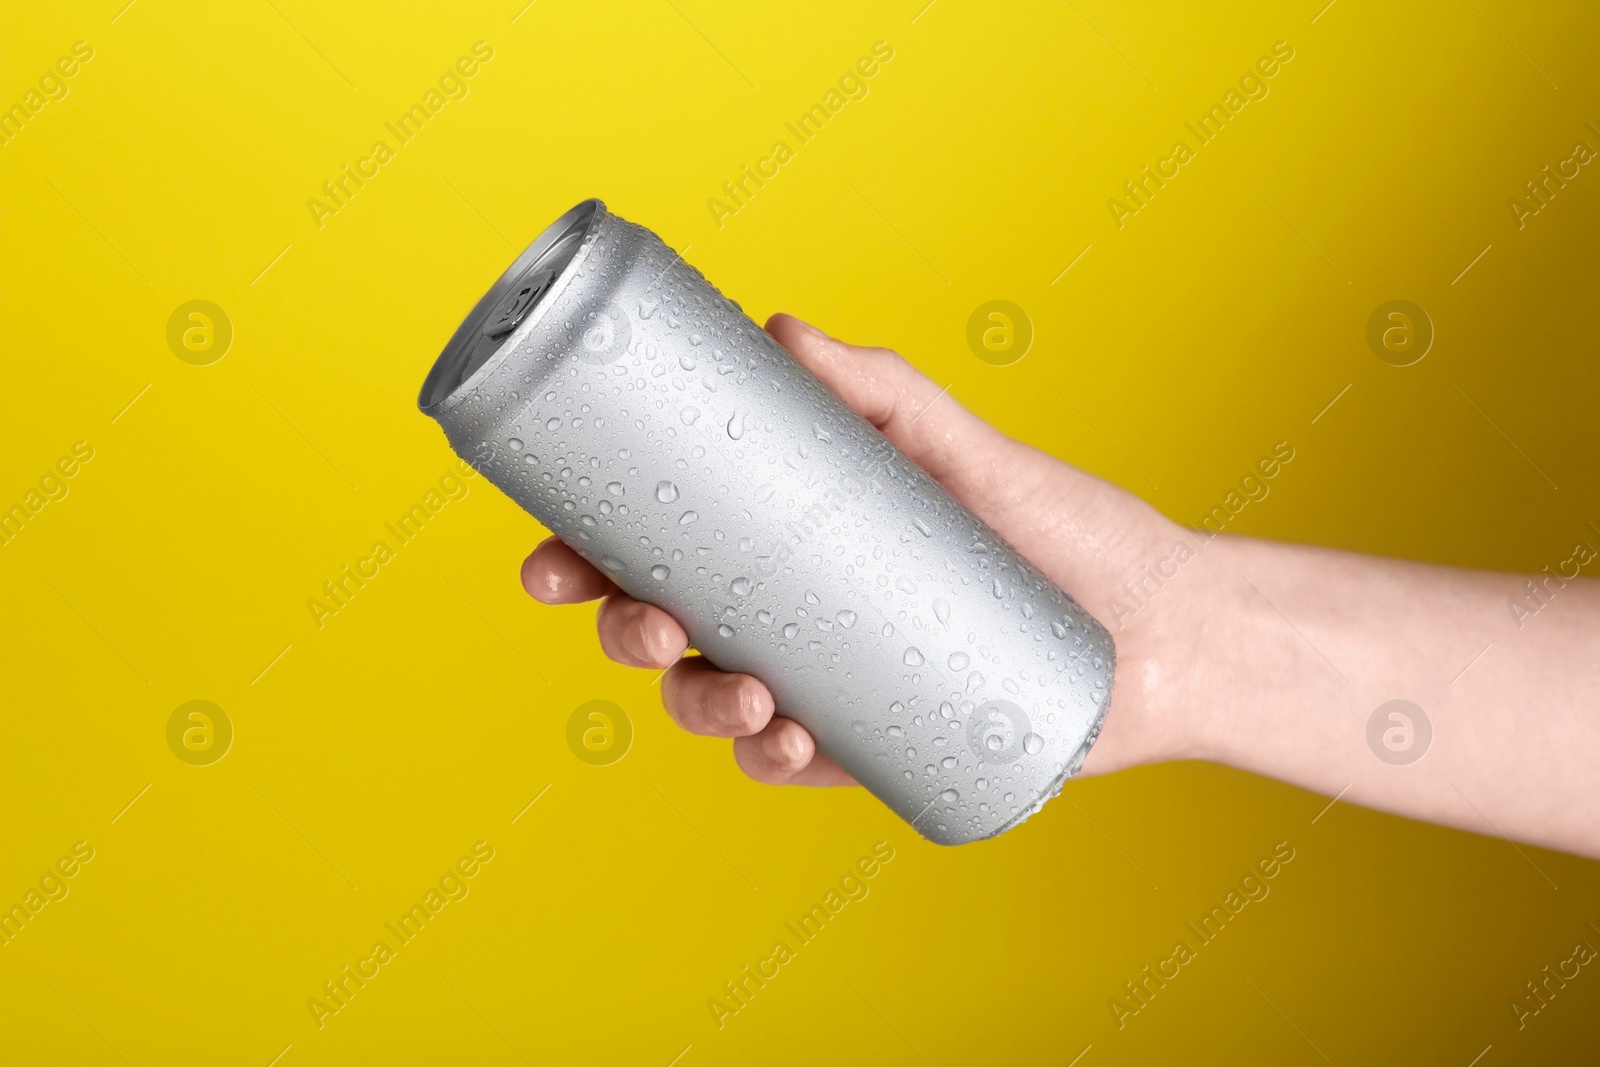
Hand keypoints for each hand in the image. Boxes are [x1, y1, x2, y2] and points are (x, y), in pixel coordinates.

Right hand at [520, 314, 1190, 786]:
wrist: (1163, 628)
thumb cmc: (1063, 532)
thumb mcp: (967, 452)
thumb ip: (881, 392)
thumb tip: (779, 330)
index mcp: (788, 542)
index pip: (665, 550)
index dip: (588, 561)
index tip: (551, 559)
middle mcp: (794, 613)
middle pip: (667, 631)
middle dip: (629, 636)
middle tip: (654, 626)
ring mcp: (829, 682)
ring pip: (717, 704)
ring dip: (700, 707)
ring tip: (753, 696)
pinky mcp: (875, 745)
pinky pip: (795, 764)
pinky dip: (774, 762)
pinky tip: (791, 742)